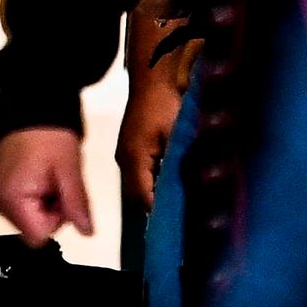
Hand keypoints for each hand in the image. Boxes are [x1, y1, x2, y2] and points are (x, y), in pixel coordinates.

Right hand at [0, 125, 93, 244]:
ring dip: (44, 204)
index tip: (61, 193)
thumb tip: (87, 233)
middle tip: (56, 181)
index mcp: (10, 199)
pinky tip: (38, 177)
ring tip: (47, 176)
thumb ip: (77, 204)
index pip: (38, 235)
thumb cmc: (51, 137)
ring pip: (28, 220)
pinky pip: (20, 208)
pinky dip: (34, 198)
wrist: (32, 111)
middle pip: (32, 228)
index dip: (56, 219)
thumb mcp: (69, 171)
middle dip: (50, 211)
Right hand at [119, 24, 188, 209]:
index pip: (143, 198)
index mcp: (133, 160)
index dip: (159, 214)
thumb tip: (178, 195)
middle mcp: (126, 161)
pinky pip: (142, 174)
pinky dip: (155, 184)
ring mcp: (127, 155)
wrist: (155, 78)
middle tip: (180, 223)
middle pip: (138, 196)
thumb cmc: (166, 105)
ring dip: (155, 197)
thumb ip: (175, 167)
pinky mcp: (133, 149)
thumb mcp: (175, 137)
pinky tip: (172, 188)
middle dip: (156, 209)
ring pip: (139, 186)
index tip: (177, 228)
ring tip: (177, 210)